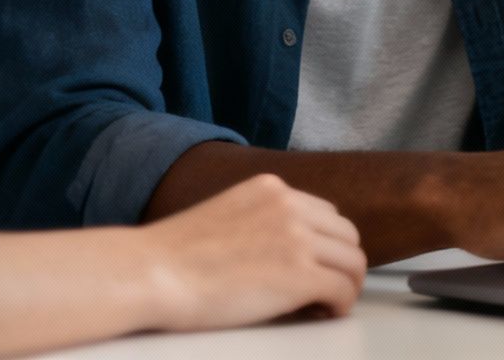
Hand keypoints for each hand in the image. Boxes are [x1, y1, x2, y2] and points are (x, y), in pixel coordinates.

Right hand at [145, 174, 366, 329]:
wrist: (150, 273)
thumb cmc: (172, 257)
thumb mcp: (225, 214)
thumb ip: (259, 221)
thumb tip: (281, 250)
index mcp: (271, 188)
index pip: (325, 213)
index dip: (324, 244)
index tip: (315, 267)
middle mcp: (290, 206)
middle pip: (346, 235)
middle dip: (340, 264)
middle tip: (325, 290)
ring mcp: (297, 238)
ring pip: (353, 262)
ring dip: (345, 285)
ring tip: (323, 305)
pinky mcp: (299, 275)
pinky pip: (344, 290)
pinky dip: (340, 306)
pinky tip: (321, 314)